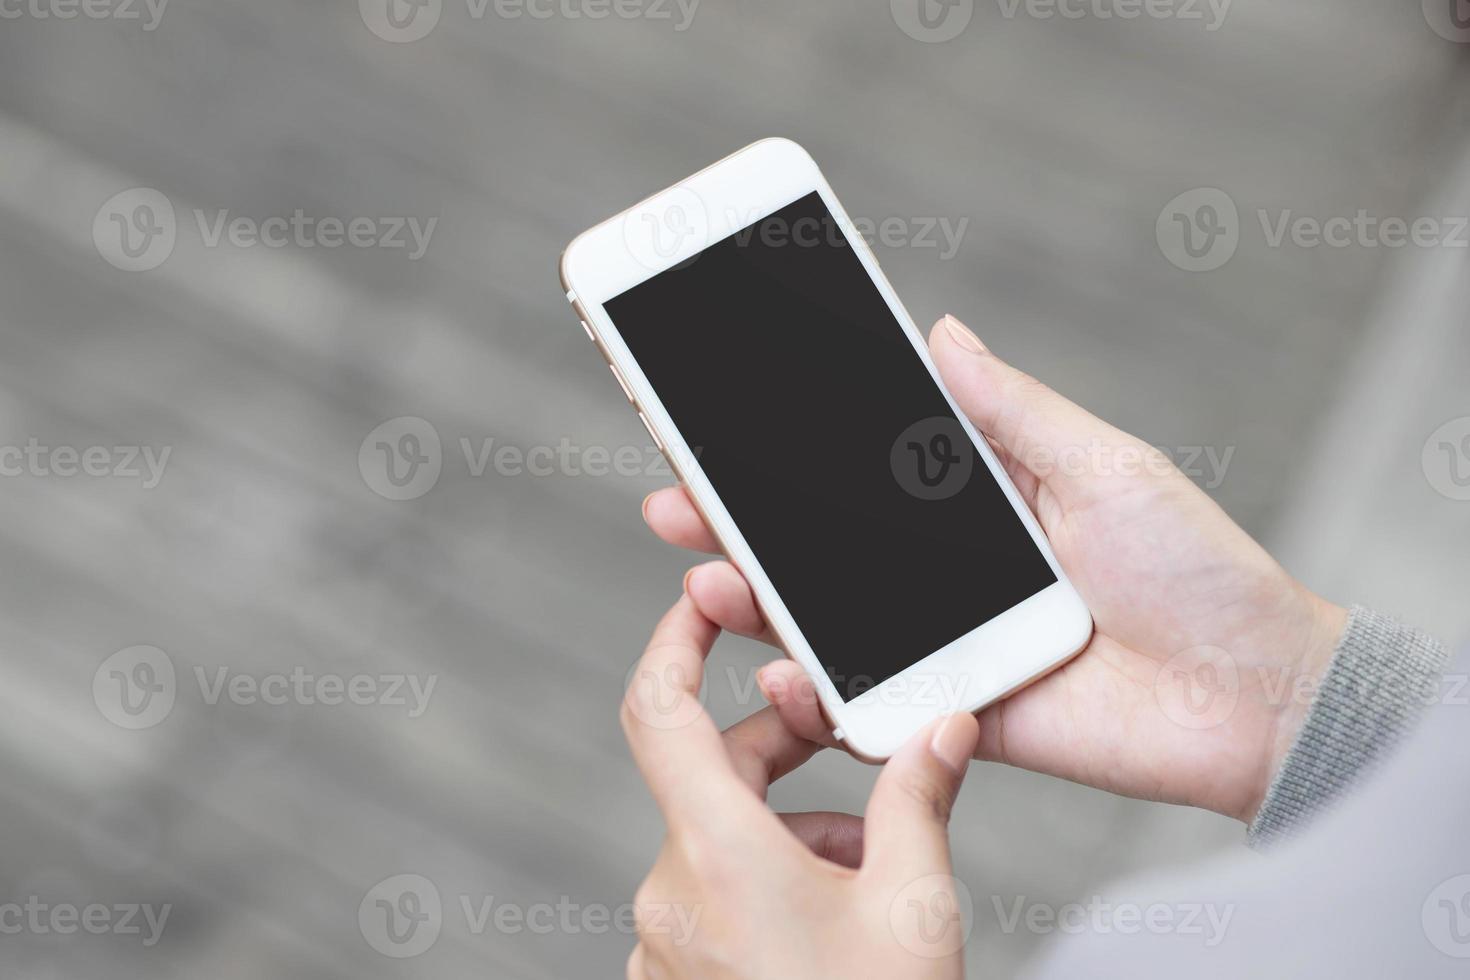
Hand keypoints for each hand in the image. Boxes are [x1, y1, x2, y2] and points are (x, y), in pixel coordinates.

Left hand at [623, 596, 981, 978]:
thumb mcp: (913, 909)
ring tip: (875, 872)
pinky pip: (714, 898)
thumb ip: (919, 803)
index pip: (659, 709)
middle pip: (712, 775)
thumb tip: (941, 732)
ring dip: (792, 832)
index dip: (675, 640)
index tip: (701, 602)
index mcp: (717, 855)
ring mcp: (666, 942)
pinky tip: (836, 916)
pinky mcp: (675, 976)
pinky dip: (769, 885)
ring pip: (721, 842)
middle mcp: (672, 893)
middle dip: (786, 753)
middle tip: (861, 757)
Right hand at [641, 314, 1347, 822]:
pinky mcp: (954, 716)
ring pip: (827, 626)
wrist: (1256, 695)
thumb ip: (1014, 412)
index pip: (861, 471)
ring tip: (706, 581)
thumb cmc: (1197, 570)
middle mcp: (946, 575)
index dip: (789, 453)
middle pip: (820, 549)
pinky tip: (781, 672)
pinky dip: (818, 699)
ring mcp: (944, 647)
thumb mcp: (1106, 466)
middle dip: (739, 527)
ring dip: (755, 605)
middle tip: (675, 502)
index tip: (719, 425)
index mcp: (978, 505)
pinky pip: (870, 711)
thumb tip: (941, 334)